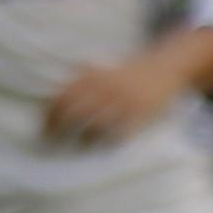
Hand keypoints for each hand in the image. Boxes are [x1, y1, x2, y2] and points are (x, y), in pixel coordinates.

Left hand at [44, 43, 190, 145]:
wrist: (168, 68)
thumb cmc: (131, 72)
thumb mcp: (104, 67)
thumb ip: (81, 77)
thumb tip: (51, 96)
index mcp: (95, 76)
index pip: (63, 97)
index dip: (49, 114)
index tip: (44, 127)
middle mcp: (107, 88)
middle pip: (73, 113)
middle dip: (59, 129)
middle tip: (52, 141)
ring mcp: (124, 102)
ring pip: (94, 126)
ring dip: (83, 139)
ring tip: (79, 145)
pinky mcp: (140, 114)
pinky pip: (118, 134)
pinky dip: (108, 141)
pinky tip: (104, 146)